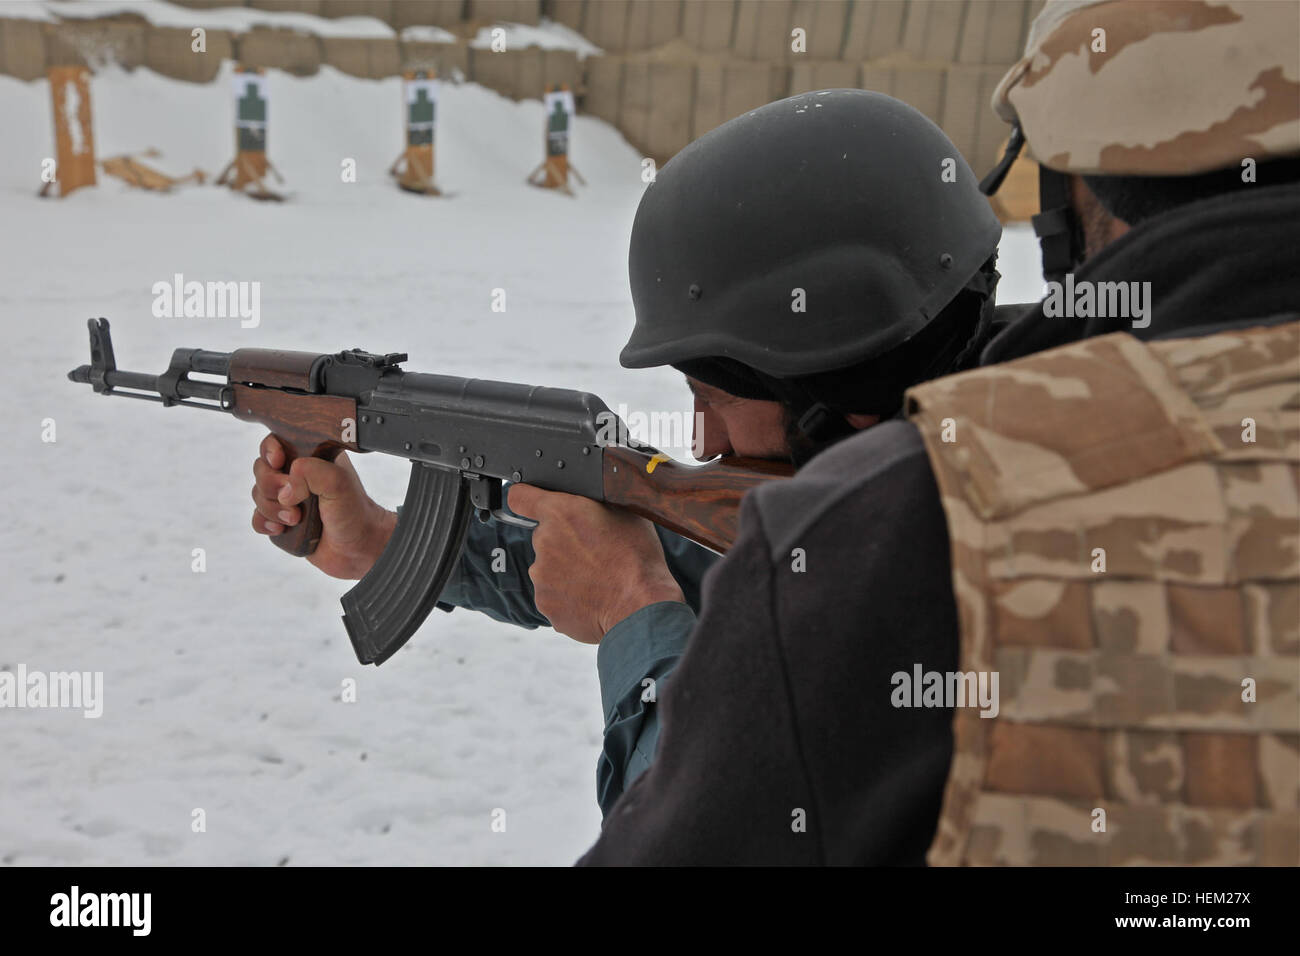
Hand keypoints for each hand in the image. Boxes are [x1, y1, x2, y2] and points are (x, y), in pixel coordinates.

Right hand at [251, 434, 395, 579]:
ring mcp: (287, 499)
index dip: (270, 451)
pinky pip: (257, 519)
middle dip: (272, 487)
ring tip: (296, 519)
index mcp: (310, 458)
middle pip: (261, 470)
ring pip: (258, 496)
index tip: (279, 463)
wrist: (358, 548)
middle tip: (294, 501)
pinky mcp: (281, 521)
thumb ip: (312, 473)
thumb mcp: (338, 483)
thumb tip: (285, 490)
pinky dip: (265, 523)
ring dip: (272, 509)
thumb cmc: (354, 511)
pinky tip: (281, 529)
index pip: (276, 442)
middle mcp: (296, 476)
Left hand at [507, 484, 684, 643]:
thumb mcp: (624, 512)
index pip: (519, 496)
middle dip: (563, 542)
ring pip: (548, 568)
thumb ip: (594, 503)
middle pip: (544, 537)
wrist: (640, 605)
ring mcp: (541, 575)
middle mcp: (543, 541)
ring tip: (597, 579)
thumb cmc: (637, 558)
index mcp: (560, 512)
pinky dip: (569, 596)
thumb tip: (589, 502)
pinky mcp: (545, 603)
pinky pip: (554, 595)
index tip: (531, 504)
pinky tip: (592, 597)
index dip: (527, 499)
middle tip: (593, 553)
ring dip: (566, 571)